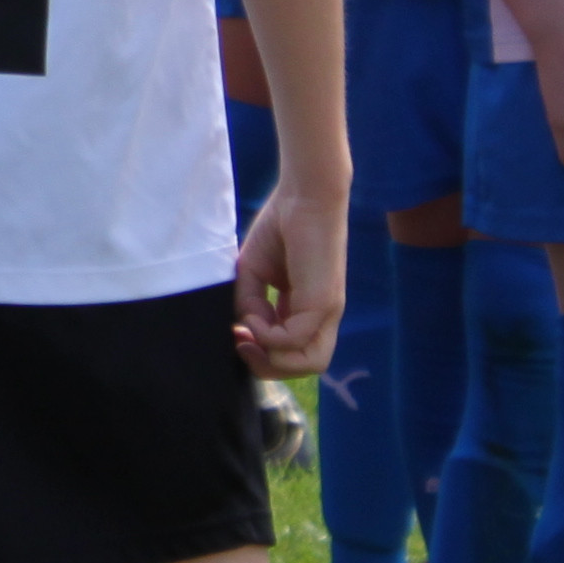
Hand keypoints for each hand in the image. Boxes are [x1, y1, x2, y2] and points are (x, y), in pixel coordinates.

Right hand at [234, 181, 347, 378]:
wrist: (304, 196)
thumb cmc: (280, 226)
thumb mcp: (253, 273)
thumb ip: (250, 304)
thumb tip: (246, 330)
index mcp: (305, 310)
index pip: (290, 352)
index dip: (261, 352)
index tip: (237, 332)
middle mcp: (321, 316)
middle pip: (304, 366)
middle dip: (266, 366)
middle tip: (241, 341)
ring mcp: (326, 312)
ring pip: (310, 363)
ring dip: (272, 359)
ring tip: (249, 335)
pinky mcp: (324, 302)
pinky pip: (296, 340)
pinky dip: (269, 337)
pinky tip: (253, 318)